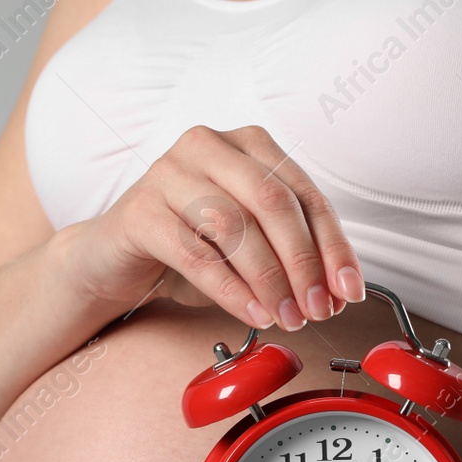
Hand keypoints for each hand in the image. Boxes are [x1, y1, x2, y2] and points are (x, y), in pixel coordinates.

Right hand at [61, 125, 364, 330]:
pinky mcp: (140, 210)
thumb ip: (291, 253)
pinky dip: (230, 289)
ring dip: (268, 279)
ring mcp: (169, 173)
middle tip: (315, 309)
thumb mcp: (249, 244)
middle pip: (272, 202)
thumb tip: (337, 290)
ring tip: (284, 316)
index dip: (332, 245)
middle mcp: (208, 146)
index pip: (304, 192)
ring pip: (234, 225)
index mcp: (246, 144)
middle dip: (302, 263)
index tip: (347, 290)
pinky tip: (251, 313)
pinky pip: (194, 253)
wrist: (113, 259)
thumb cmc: (188, 247)